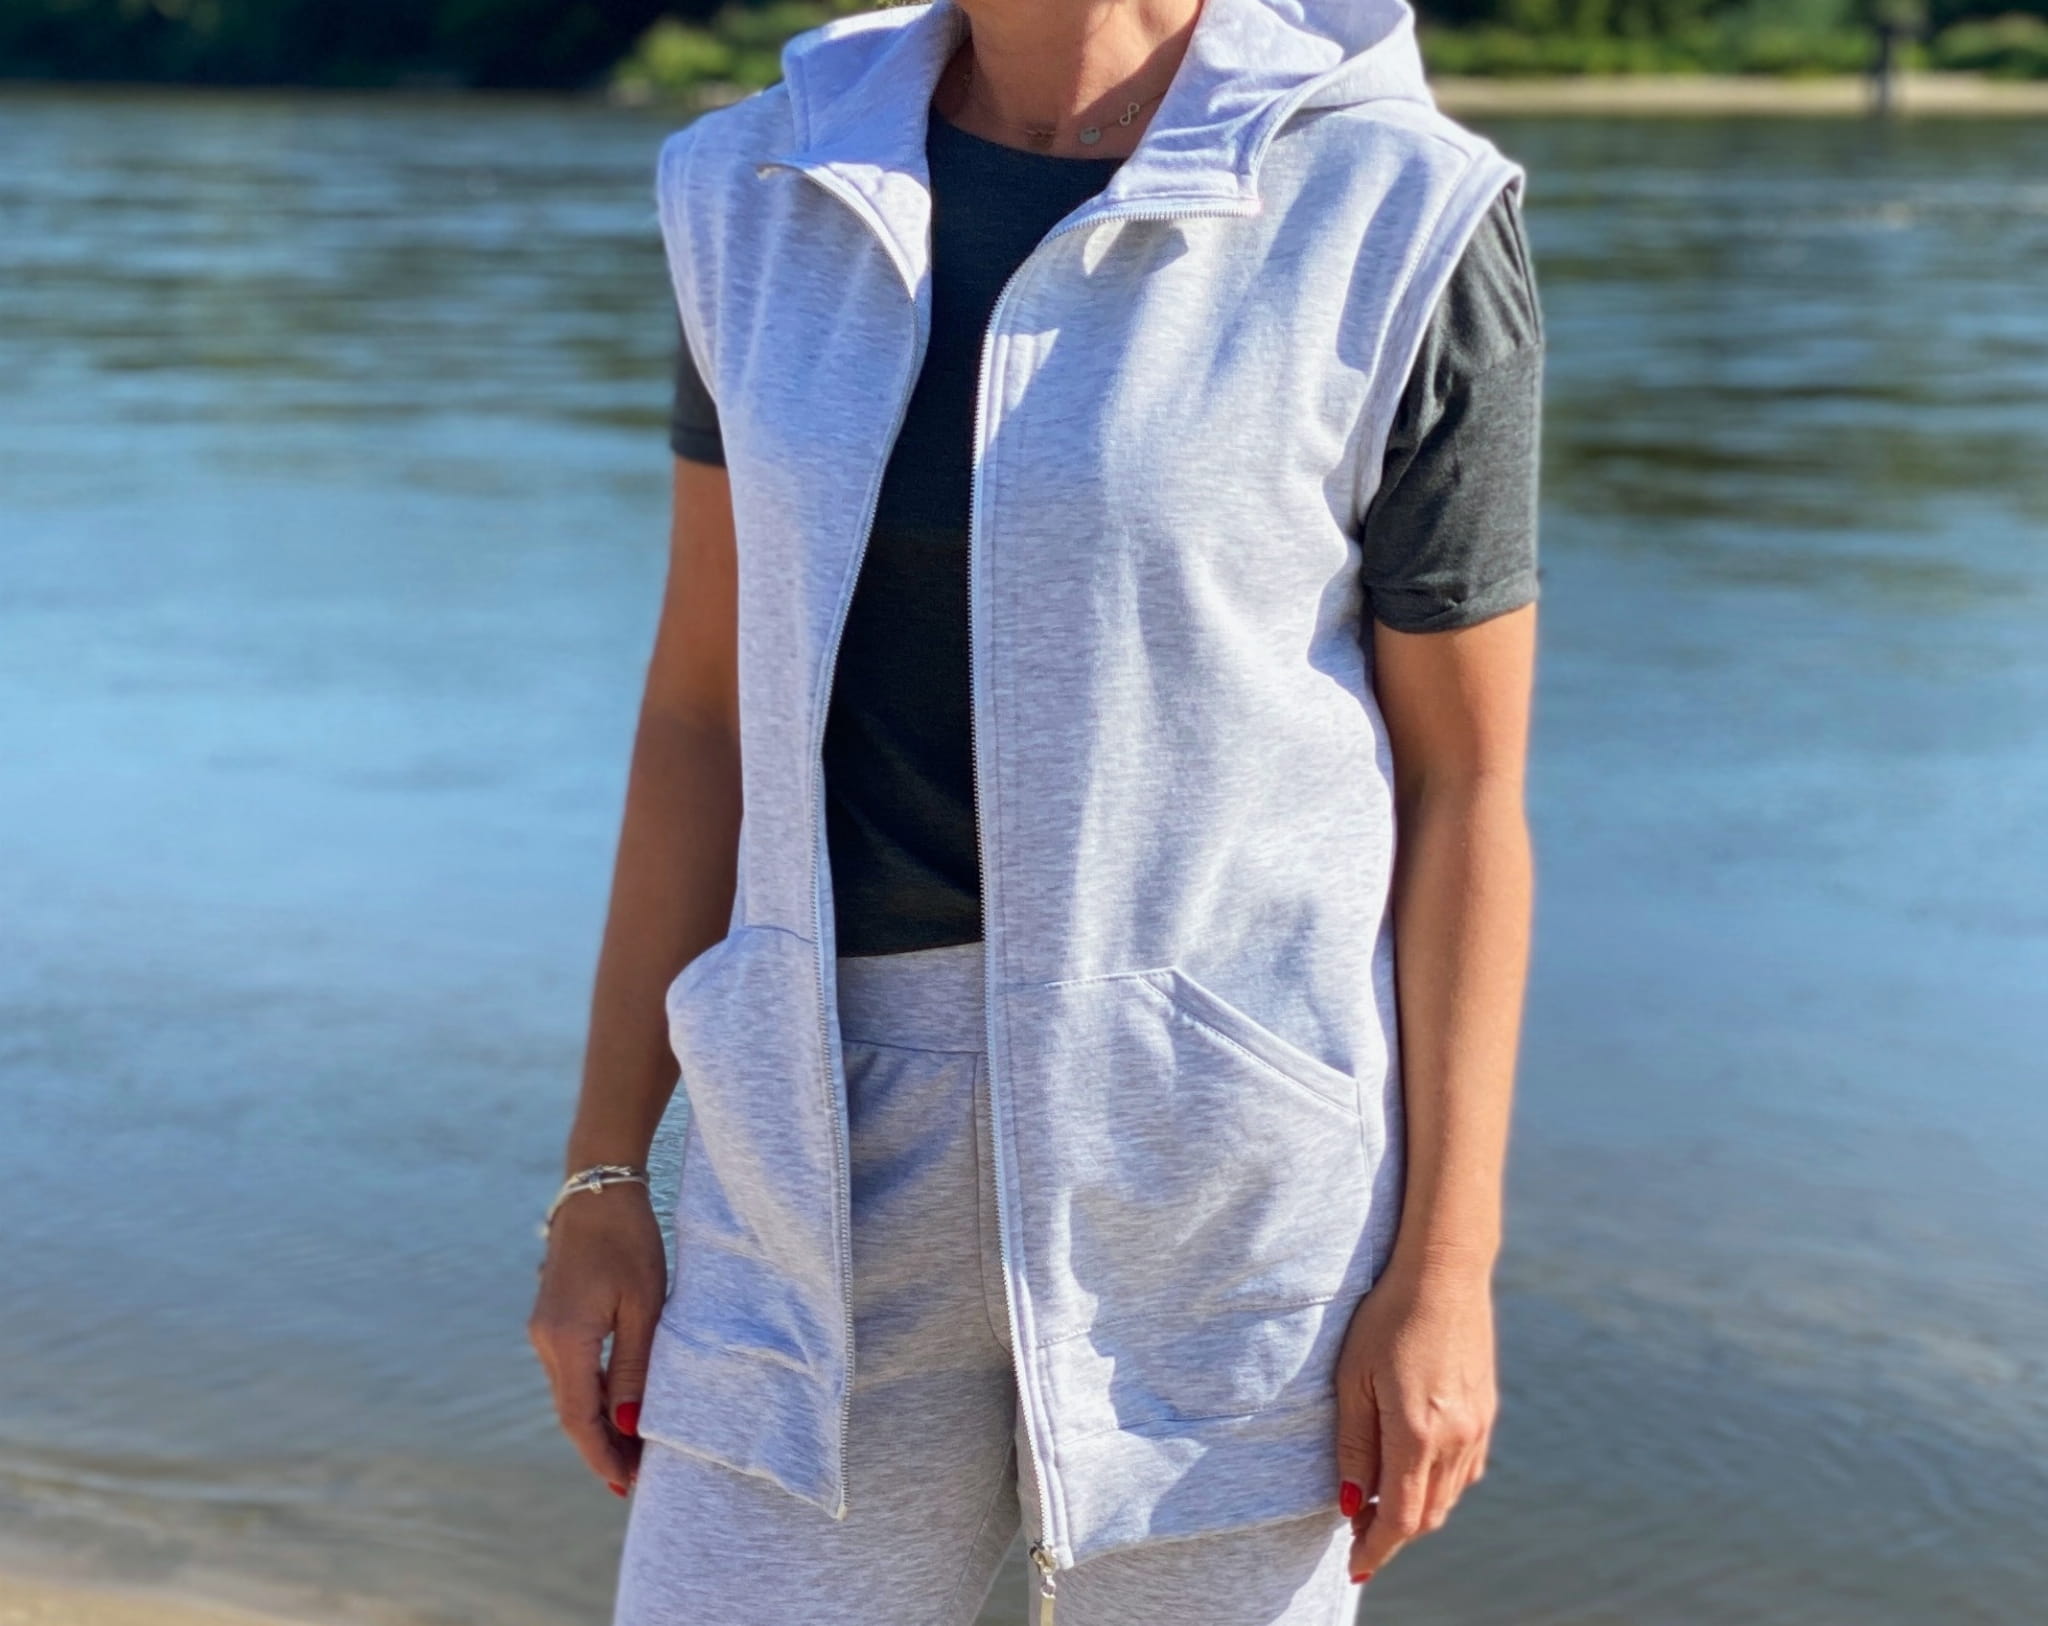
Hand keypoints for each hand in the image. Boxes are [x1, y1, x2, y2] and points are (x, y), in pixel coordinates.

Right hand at [527, 1184, 666, 1496]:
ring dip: (595, 1424)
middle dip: (600, 1448)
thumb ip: (634, 1367)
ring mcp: (543, 1329)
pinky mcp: (551, 1319)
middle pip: (570, 1412)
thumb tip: (629, 1423)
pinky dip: (591, 1396)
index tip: (625, 1485)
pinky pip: (569, 1372)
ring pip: (568, 1393)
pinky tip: (615, 1407)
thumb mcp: (643, 1306)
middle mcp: (544, 1340)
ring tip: (630, 1451)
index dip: (602, 1455)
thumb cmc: (629, 1241)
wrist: (598, 1190)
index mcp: (565, 1340)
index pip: (580, 1417)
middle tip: (633, 1479)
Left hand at [1332, 1253, 1497, 1582]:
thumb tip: (1348, 1503)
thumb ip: (1352, 1445)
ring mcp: (1477, 1428)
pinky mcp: (1486, 1413)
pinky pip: (1465, 1472)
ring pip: (1448, 1498)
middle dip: (1392, 1536)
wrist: (1443, 1273)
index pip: (1399, 1518)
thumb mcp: (1352, 1378)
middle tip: (1358, 1535)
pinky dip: (1439, 1488)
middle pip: (1426, 1516)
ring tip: (1378, 1507)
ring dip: (1415, 1513)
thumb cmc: (1386, 1319)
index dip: (1376, 1549)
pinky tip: (1414, 1473)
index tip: (1354, 1566)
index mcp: (1417, 1433)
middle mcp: (1455, 1439)